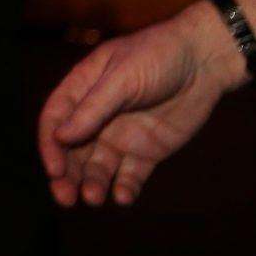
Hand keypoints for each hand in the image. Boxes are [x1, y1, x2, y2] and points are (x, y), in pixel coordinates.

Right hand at [37, 3, 243, 205]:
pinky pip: (131, 175)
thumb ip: (93, 109)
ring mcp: (121, 136)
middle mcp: (97, 116)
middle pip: (72, 150)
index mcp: (82, 90)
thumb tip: (60, 137)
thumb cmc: (157, 56)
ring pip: (98, 166)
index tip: (54, 170)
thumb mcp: (121, 78)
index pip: (55, 120)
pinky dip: (124, 188)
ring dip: (92, 183)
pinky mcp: (147, 152)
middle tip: (66, 198)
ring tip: (94, 199)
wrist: (205, 62)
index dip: (50, 146)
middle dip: (66, 174)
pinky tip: (123, 197)